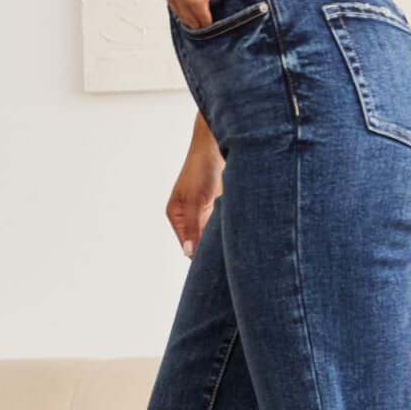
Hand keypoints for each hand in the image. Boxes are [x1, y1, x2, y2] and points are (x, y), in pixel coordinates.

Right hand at [167, 138, 223, 257]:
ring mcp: (201, 212)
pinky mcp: (215, 207)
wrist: (216, 147)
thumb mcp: (195, 201)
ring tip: (231, 247)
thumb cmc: (200, 169)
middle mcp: (187, 217)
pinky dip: (225, 230)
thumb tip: (189, 253)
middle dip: (209, 249)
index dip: (199, 255)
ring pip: (210, 235)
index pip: (186, 245)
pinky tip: (235, 234)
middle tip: (226, 259)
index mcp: (175, 215)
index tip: (214, 263)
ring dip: (218, 240)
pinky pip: (219, 226)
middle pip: (198, 242)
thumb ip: (192, 227)